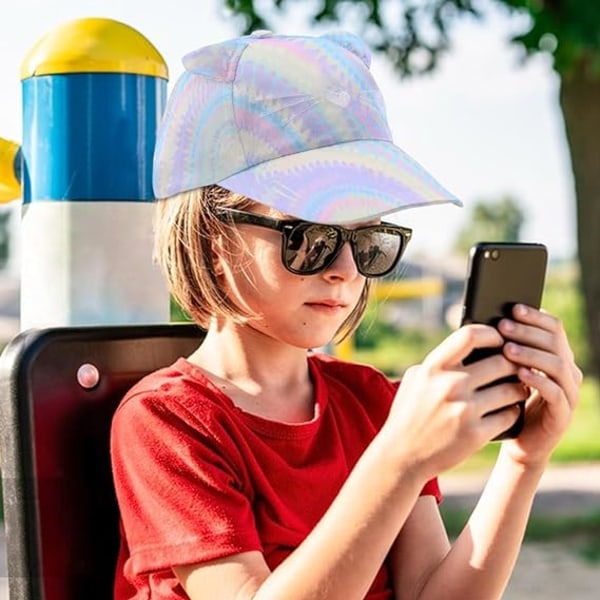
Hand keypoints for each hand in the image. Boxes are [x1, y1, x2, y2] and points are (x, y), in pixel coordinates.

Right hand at [383, 324, 528, 478]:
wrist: (401, 456)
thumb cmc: (408, 413)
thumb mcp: (415, 380)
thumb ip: (439, 362)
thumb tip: (468, 346)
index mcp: (433, 368)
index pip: (470, 336)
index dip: (491, 334)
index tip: (499, 339)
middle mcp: (450, 385)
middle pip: (501, 362)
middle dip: (513, 364)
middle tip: (517, 368)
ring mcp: (464, 411)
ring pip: (511, 390)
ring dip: (518, 389)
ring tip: (517, 390)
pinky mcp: (476, 435)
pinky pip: (509, 415)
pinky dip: (512, 412)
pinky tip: (508, 411)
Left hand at [496, 304, 581, 465]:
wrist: (514, 440)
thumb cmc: (504, 400)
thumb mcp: (503, 370)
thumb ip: (504, 348)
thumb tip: (484, 321)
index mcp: (556, 356)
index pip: (554, 327)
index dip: (535, 316)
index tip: (512, 308)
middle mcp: (567, 371)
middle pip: (555, 342)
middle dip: (527, 331)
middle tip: (503, 326)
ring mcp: (569, 393)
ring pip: (557, 364)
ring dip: (531, 353)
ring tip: (507, 349)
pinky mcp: (563, 414)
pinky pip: (555, 392)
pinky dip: (537, 380)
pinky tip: (519, 374)